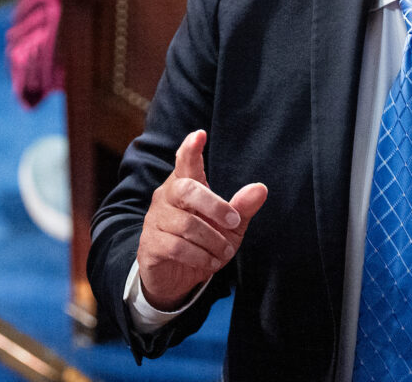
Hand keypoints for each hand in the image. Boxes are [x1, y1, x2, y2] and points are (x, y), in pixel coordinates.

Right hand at [135, 129, 267, 310]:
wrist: (175, 277)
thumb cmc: (202, 243)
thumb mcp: (229, 227)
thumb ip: (242, 207)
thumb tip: (261, 188)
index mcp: (185, 186)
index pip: (184, 162)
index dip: (191, 149)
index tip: (200, 134)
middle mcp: (166, 198)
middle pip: (187, 189)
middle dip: (215, 205)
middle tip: (234, 222)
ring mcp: (155, 220)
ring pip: (187, 224)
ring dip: (213, 242)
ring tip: (223, 252)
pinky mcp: (150, 244)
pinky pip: (177, 247)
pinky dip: (200, 257)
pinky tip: (209, 262)